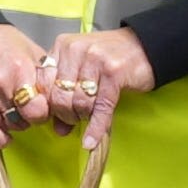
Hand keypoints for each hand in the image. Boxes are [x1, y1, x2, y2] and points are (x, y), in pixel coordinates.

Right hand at [0, 21, 52, 141]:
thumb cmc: (2, 42)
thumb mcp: (30, 50)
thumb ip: (45, 74)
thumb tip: (60, 94)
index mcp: (20, 71)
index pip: (39, 110)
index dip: (43, 111)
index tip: (41, 106)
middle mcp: (1, 86)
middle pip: (25, 122)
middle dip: (29, 118)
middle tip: (27, 108)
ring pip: (8, 128)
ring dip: (14, 123)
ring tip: (12, 110)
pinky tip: (3, 133)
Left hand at [40, 26, 157, 120]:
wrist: (145, 46)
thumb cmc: (110, 58)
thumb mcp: (82, 70)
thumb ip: (66, 95)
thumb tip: (58, 129)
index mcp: (62, 46)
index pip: (42, 84)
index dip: (48, 105)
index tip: (55, 115)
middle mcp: (75, 50)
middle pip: (59, 96)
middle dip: (65, 115)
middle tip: (75, 118)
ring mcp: (95, 60)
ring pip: (78, 103)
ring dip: (83, 117)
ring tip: (89, 116)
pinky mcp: (113, 73)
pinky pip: (100, 108)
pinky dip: (96, 127)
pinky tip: (91, 141)